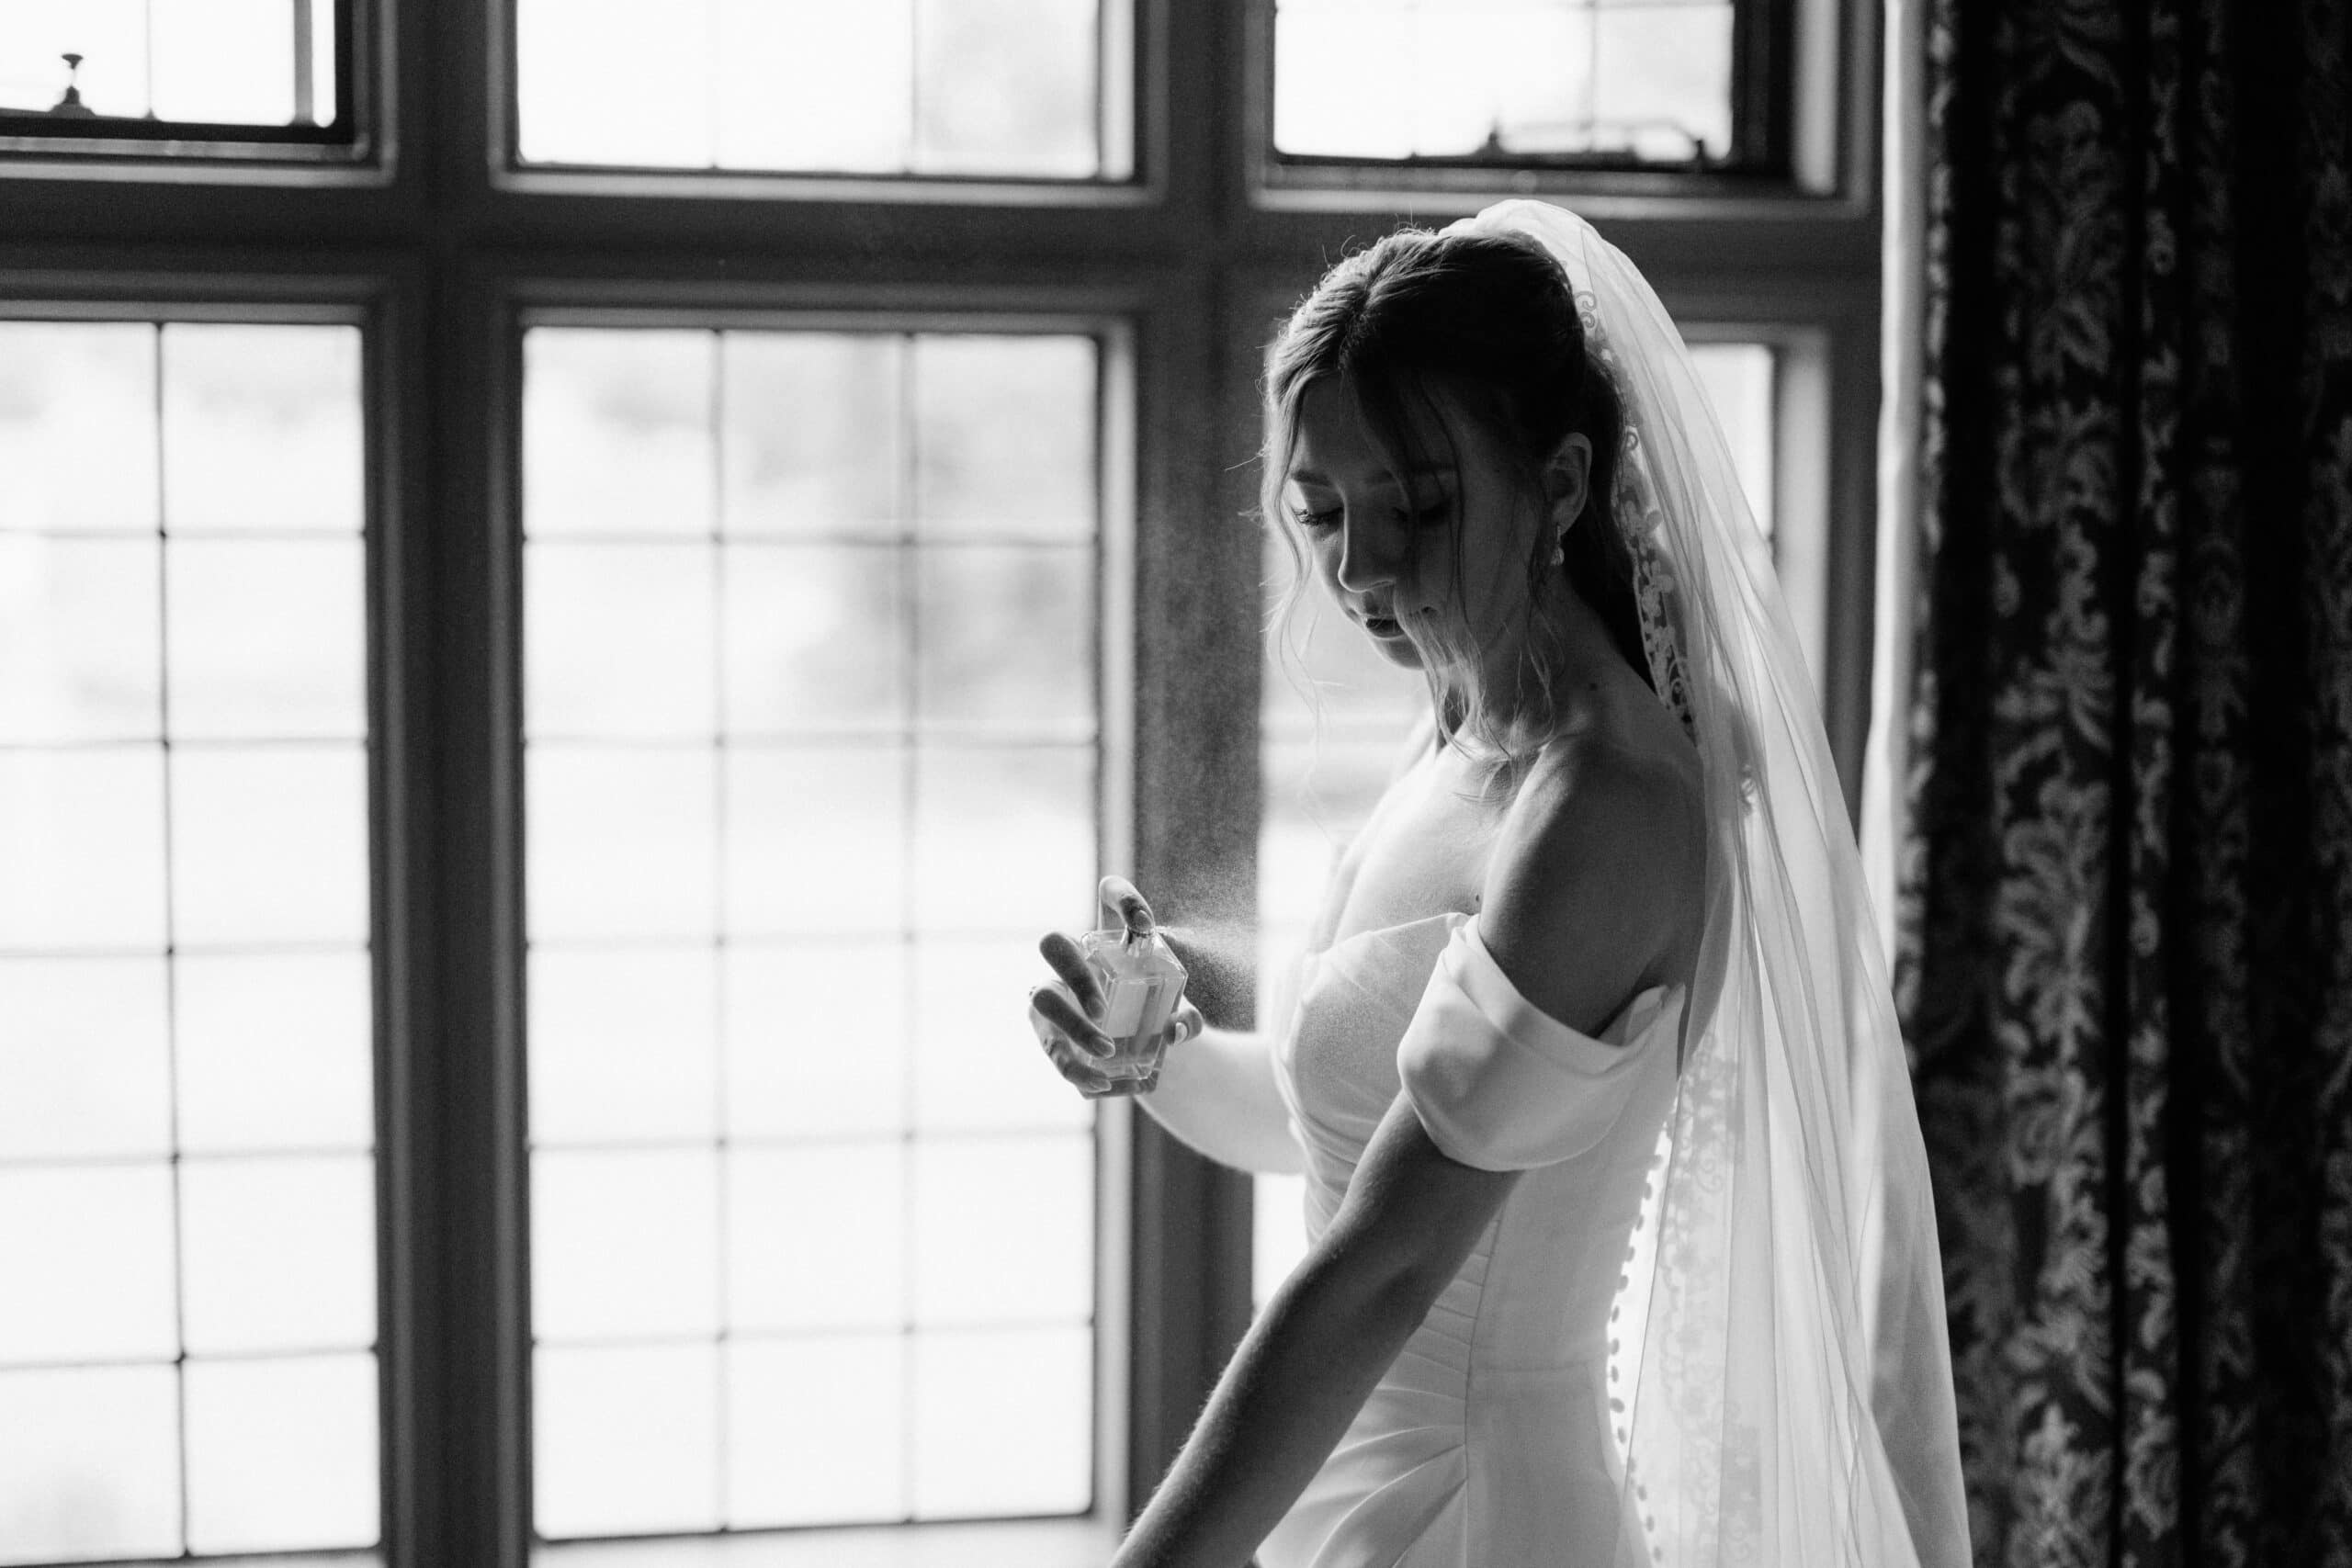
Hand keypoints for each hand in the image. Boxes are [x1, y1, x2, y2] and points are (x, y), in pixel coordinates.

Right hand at [1027, 877, 1198, 1098]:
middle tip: (1103, 1008)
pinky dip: (1077, 1071)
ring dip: (1072, 1027)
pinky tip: (1103, 1085)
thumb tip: (1175, 1030)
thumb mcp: (1180, 1014)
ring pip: (1042, 1001)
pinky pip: (1054, 1052)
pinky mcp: (1049, 1038)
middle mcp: (1071, 961)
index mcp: (1107, 940)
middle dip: (1075, 970)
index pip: (1110, 896)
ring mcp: (1052, 998)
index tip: (1145, 924)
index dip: (1123, 898)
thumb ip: (1188, 1019)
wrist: (1141, 1054)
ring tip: (1109, 1051)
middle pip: (1053, 943)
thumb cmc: (1155, 1013)